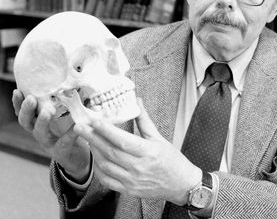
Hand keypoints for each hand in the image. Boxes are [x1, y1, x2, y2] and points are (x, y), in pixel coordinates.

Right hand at [12, 89, 90, 181]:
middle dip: (27, 110)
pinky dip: (70, 133)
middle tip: (31, 99)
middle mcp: (39, 133)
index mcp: (37, 123)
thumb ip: (62, 103)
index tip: (17, 90)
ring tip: (47, 112)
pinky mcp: (61, 152)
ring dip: (42, 122)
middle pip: (26, 122)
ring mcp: (49, 144)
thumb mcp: (64, 116)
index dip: (18, 103)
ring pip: (40, 133)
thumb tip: (67, 81)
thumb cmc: (69, 132)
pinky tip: (75, 126)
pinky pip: (64, 142)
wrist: (78, 157)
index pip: (23, 112)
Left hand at [74, 100, 201, 204]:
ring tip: (87, 139)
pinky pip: (107, 180)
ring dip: (94, 151)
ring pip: (106, 165)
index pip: (122, 140)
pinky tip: (95, 158)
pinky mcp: (128, 190)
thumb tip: (137, 101)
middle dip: (92, 138)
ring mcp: (132, 181)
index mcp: (147, 152)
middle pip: (110, 151)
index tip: (94, 120)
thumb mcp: (159, 137)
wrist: (181, 184)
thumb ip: (144, 120)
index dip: (106, 130)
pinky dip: (98, 169)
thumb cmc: (172, 160)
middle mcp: (138, 167)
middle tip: (80, 127)